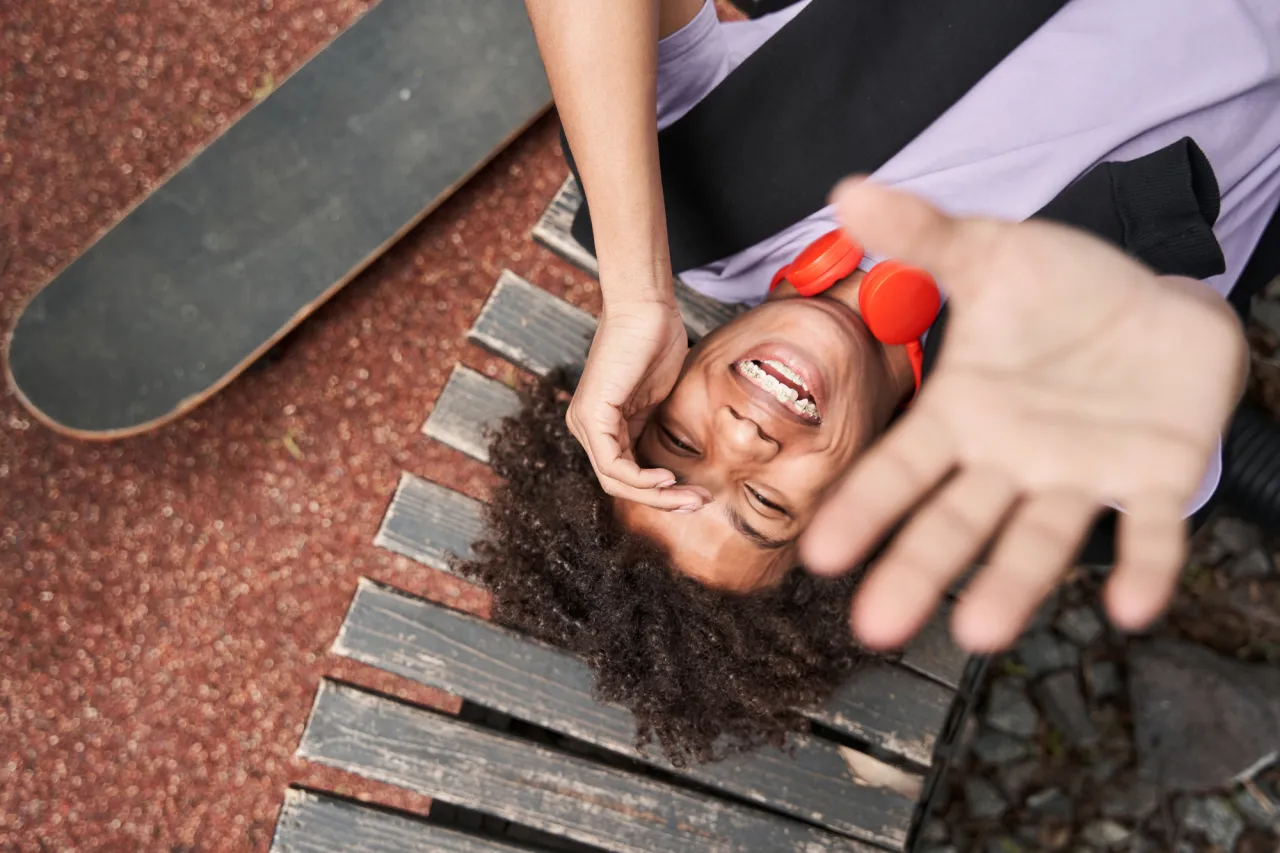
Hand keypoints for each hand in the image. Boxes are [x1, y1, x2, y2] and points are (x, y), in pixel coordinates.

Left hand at [567, 296, 709, 508]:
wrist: (647, 308)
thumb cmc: (656, 344)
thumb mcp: (656, 399)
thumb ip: (653, 430)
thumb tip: (673, 464)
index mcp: (601, 427)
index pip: (625, 476)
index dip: (660, 494)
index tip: (694, 494)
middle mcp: (586, 428)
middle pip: (619, 485)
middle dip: (662, 501)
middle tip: (698, 504)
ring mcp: (585, 423)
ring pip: (615, 481)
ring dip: (657, 495)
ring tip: (690, 497)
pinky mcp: (591, 416)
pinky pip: (612, 465)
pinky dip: (642, 478)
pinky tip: (667, 478)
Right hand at [802, 180, 1247, 652]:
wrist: (1158, 308)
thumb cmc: (1064, 291)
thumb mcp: (993, 254)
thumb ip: (924, 236)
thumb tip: (847, 189)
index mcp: (961, 415)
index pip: (901, 468)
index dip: (863, 509)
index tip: (819, 552)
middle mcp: (1008, 461)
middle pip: (955, 523)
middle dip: (916, 571)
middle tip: (876, 627)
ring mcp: (1078, 476)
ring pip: (1038, 539)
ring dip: (1012, 585)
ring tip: (981, 633)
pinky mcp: (1151, 481)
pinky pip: (1147, 531)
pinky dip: (1142, 567)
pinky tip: (1130, 604)